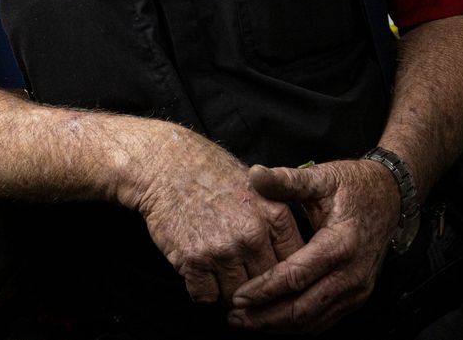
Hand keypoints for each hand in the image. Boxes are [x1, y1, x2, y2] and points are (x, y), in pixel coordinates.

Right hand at [127, 127, 305, 307]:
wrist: (167, 165)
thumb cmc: (212, 173)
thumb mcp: (257, 187)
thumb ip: (277, 222)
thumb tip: (296, 259)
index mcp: (274, 215)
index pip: (294, 265)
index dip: (285, 278)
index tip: (275, 282)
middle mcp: (252, 235)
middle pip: (266, 285)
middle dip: (256, 290)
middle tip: (246, 287)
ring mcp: (223, 249)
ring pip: (236, 296)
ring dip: (227, 292)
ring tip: (220, 277)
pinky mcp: (193, 260)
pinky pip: (205, 297)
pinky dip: (202, 291)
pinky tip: (199, 273)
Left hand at [227, 160, 398, 332]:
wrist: (391, 197)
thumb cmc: (354, 186)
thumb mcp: (322, 177)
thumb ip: (287, 180)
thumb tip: (255, 175)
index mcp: (341, 243)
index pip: (296, 276)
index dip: (265, 289)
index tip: (238, 296)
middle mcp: (352, 273)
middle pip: (303, 308)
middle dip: (266, 316)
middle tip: (235, 316)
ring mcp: (357, 289)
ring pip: (314, 321)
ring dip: (279, 326)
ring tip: (247, 321)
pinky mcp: (357, 296)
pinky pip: (325, 319)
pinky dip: (298, 324)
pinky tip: (275, 320)